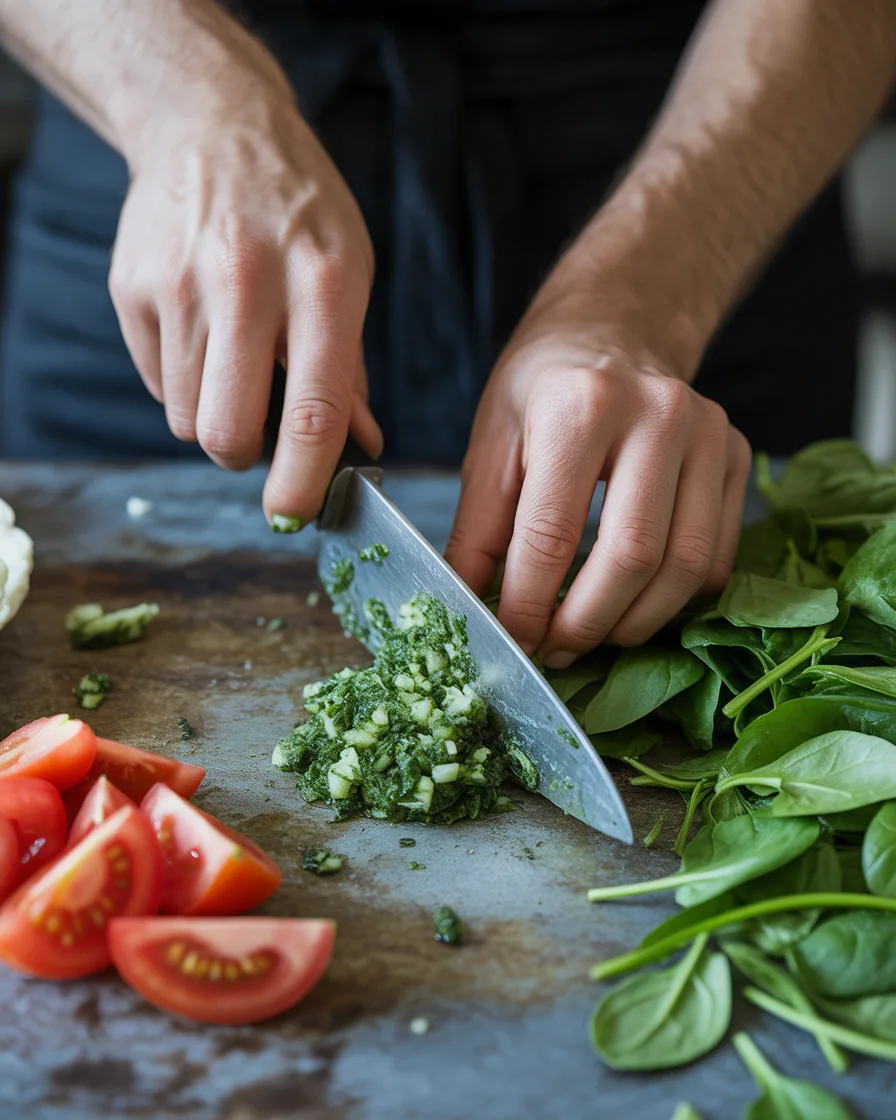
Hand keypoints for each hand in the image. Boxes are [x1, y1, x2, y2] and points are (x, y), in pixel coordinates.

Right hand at [109, 48, 380, 526]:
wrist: (209, 122)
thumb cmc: (297, 208)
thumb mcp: (351, 270)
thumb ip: (352, 366)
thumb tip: (360, 447)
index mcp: (324, 281)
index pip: (315, 409)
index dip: (304, 480)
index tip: (295, 516)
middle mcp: (247, 282)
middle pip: (227, 433)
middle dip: (245, 457)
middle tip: (260, 436)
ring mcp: (180, 284)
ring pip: (187, 419)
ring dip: (213, 415)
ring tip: (234, 359)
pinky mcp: (131, 289)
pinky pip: (156, 384)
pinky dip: (183, 381)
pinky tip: (202, 329)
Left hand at [445, 268, 750, 665]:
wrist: (614, 329)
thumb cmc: (542, 389)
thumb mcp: (491, 445)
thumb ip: (479, 531)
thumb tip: (469, 611)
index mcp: (580, 406)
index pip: (553, 534)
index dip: (529, 604)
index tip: (513, 641)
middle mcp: (658, 414)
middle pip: (631, 556)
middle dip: (587, 623)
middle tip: (556, 651)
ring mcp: (710, 435)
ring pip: (685, 566)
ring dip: (636, 622)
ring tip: (594, 636)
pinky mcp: (738, 457)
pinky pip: (718, 556)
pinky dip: (678, 599)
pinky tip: (637, 603)